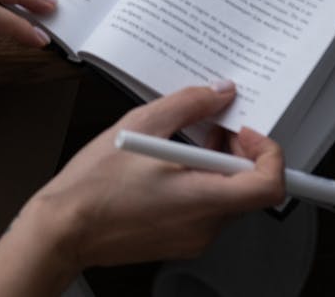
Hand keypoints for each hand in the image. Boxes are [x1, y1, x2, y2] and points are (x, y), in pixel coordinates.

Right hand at [24, 83, 284, 272]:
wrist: (66, 228)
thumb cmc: (96, 184)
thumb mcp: (142, 124)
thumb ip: (188, 105)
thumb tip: (219, 93)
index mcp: (202, 198)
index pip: (268, 184)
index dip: (268, 152)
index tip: (246, 129)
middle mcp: (206, 225)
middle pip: (248, 187)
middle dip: (236, 150)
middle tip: (212, 125)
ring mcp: (194, 239)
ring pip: (227, 197)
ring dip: (216, 165)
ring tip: (182, 142)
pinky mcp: (180, 242)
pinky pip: (207, 209)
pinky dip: (200, 182)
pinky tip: (170, 165)